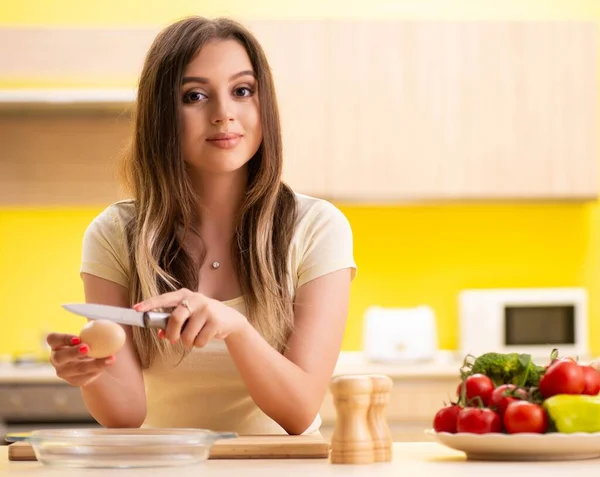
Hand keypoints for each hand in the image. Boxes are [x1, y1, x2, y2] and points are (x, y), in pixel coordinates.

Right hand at [47, 333, 115, 386]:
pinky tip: (107, 365)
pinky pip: (85, 377)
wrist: (92, 362)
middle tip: (88, 348)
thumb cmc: (90, 342)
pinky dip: (97, 371)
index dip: (63, 338)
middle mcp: (56, 359)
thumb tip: (110, 314)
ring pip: (76, 369)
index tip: (78, 338)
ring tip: (109, 359)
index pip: (53, 339)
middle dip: (73, 353)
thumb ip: (96, 327)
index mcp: (56, 344)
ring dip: (94, 364)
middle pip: (60, 357)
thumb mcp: (91, 334)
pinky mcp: (73, 381)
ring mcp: (63, 371)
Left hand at [133, 288, 247, 347]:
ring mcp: (206, 309)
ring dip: (187, 342)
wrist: (230, 319)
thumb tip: (160, 334)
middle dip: (172, 334)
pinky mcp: (215, 321)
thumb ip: (173, 322)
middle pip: (175, 318)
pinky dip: (199, 344)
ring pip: (187, 335)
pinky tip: (205, 336)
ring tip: (194, 337)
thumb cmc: (203, 317)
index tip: (136, 309)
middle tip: (173, 339)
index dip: (150, 304)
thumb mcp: (189, 315)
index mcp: (185, 295)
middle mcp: (195, 299)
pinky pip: (199, 341)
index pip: (164, 299)